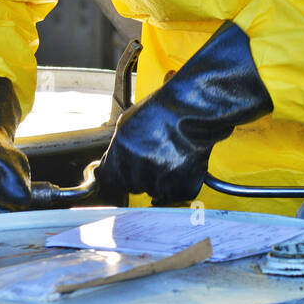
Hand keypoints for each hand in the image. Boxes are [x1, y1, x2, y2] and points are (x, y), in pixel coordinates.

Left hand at [96, 21, 271, 204]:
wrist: (196, 108)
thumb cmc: (165, 109)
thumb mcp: (128, 121)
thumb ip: (117, 146)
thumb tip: (109, 162)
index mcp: (122, 151)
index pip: (108, 179)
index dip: (114, 176)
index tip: (120, 175)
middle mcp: (138, 168)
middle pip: (132, 185)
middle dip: (140, 175)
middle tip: (155, 156)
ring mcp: (160, 179)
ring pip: (154, 191)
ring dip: (160, 180)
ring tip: (171, 156)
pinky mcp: (181, 186)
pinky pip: (175, 194)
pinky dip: (180, 184)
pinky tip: (183, 164)